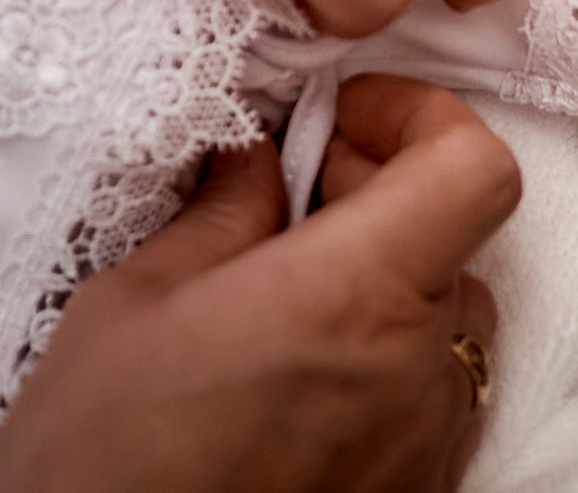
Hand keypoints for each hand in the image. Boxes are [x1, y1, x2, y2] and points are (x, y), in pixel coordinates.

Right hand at [0, 75, 517, 492]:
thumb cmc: (102, 460)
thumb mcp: (136, 299)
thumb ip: (224, 210)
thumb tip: (262, 158)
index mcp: (357, 293)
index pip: (475, 166)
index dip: (420, 118)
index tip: (340, 119)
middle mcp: (419, 368)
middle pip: (455, 236)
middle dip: (377, 196)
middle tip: (278, 202)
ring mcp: (428, 442)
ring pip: (445, 317)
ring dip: (383, 282)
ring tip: (277, 298)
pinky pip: (431, 396)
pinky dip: (383, 360)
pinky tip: (291, 374)